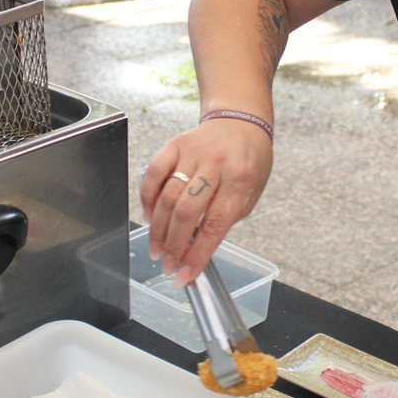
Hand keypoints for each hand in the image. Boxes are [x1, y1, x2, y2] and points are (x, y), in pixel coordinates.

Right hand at [139, 119, 273, 287]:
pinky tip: (150, 218)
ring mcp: (193, 153)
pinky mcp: (175, 145)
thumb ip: (224, 219)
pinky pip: (154, 173)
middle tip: (167, 265)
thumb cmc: (248, 162)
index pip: (214, 225)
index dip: (197, 254)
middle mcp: (215, 165)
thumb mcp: (250, 195)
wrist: (240, 122)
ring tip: (157, 249)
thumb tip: (196, 249)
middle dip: (174, 245)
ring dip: (158, 229)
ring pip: (167, 196)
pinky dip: (148, 198)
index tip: (185, 275)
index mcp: (240, 181)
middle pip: (186, 212)